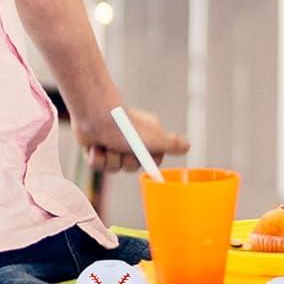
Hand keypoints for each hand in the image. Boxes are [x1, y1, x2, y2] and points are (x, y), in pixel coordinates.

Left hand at [75, 105, 189, 174]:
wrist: (95, 116)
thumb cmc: (128, 126)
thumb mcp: (156, 139)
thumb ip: (173, 144)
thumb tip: (188, 146)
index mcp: (147, 137)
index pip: (151, 161)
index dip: (147, 162)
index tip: (143, 154)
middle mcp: (130, 141)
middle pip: (131, 167)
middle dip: (126, 161)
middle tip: (123, 148)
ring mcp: (112, 145)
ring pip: (113, 168)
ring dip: (110, 159)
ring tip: (108, 145)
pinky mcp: (95, 147)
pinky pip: (97, 165)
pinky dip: (96, 158)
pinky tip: (96, 146)